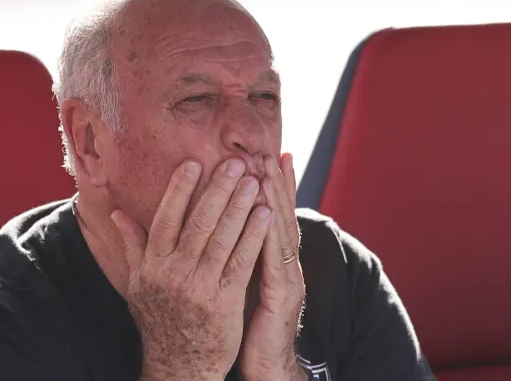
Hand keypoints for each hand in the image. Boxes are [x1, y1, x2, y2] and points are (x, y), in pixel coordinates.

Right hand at [111, 159, 271, 380]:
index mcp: (153, 265)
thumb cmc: (159, 320)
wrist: (178, 365)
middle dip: (219, 190)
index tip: (194, 162)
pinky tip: (266, 215)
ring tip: (254, 181)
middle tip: (236, 162)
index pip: (166, 218)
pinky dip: (254, 236)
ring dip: (240, 207)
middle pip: (198, 223)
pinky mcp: (225, 302)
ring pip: (222, 238)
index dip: (180, 189)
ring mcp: (200, 287)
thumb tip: (116, 213)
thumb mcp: (137, 284)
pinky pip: (241, 262)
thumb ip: (132, 245)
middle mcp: (174, 273)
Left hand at [240, 153, 306, 380]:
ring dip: (276, 199)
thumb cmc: (251, 325)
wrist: (267, 365)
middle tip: (271, 151)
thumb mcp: (243, 284)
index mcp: (274, 262)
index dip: (274, 187)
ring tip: (268, 170)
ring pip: (282, 231)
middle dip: (277, 183)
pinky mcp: (283, 295)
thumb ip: (237, 256)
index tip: (268, 156)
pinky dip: (270, 232)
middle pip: (282, 216)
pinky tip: (265, 212)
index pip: (274, 216)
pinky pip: (276, 259)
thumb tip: (222, 234)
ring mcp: (288, 278)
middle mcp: (285, 265)